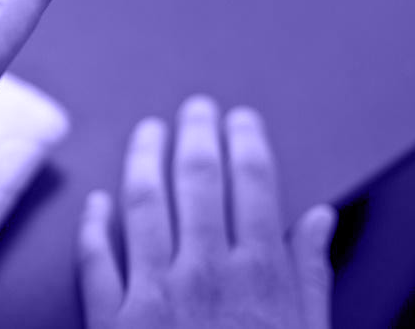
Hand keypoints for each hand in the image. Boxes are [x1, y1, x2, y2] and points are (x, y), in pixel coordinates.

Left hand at [79, 96, 336, 328]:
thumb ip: (313, 276)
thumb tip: (320, 221)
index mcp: (260, 276)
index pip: (253, 182)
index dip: (246, 140)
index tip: (241, 119)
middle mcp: (204, 274)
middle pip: (197, 179)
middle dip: (196, 133)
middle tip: (195, 108)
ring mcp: (154, 294)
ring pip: (143, 204)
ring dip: (144, 159)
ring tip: (148, 132)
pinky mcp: (113, 322)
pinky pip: (96, 260)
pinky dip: (94, 225)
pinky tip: (96, 203)